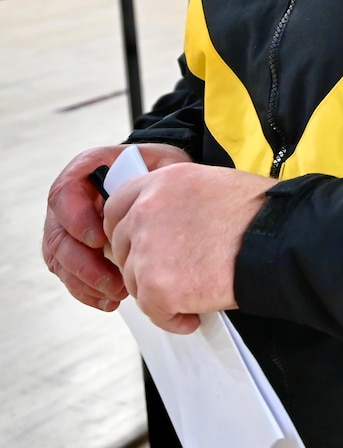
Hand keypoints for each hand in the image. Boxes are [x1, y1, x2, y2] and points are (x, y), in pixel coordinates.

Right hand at [43, 144, 190, 313]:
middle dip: (84, 264)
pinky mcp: (72, 252)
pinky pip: (70, 276)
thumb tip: (154, 201)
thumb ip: (155, 177)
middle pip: (59, 236)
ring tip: (117, 294)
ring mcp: (66, 228)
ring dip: (87, 283)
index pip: (64, 194)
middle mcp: (67, 201)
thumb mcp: (162, 163)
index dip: (76, 220)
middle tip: (114, 281)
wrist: (157, 182)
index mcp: (85, 171)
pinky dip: (88, 292)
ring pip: (61, 261)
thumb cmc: (158, 170)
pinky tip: (110, 301)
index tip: (99, 240)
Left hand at [103, 163, 274, 333]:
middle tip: (171, 274)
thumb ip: (177, 197)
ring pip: (135, 281)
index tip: (139, 244)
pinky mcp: (158, 288)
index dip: (125, 230)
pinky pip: (154, 311)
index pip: (116, 207)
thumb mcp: (212, 184)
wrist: (280, 239)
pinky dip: (173, 318)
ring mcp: (148, 251)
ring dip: (158, 292)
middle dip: (142, 264)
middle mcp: (146, 212)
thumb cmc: (261, 212)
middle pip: (121, 247)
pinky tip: (194, 314)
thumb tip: (166, 221)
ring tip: (193, 294)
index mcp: (161, 182)